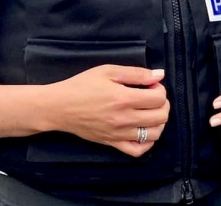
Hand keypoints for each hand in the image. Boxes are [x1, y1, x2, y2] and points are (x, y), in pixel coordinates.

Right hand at [51, 65, 168, 157]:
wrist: (58, 107)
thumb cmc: (81, 86)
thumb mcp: (108, 71)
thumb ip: (136, 73)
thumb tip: (160, 75)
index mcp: (123, 99)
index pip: (159, 98)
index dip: (160, 89)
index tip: (150, 85)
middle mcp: (123, 119)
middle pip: (161, 117)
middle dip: (163, 104)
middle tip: (152, 97)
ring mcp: (118, 134)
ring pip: (154, 134)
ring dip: (158, 122)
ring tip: (149, 112)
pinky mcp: (111, 143)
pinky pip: (137, 151)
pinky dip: (147, 142)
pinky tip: (143, 130)